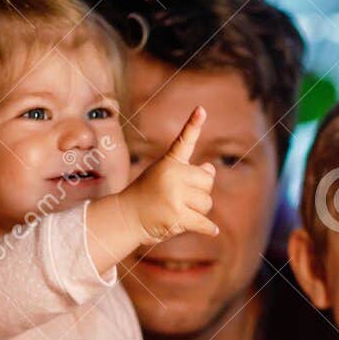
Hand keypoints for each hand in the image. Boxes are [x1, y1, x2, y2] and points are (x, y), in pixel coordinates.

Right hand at [85, 108, 215, 270]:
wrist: (126, 217)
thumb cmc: (147, 197)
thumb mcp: (164, 178)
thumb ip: (189, 172)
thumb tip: (211, 168)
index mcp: (169, 163)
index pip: (184, 141)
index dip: (193, 124)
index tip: (201, 109)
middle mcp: (172, 175)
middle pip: (208, 182)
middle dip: (200, 193)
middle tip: (181, 200)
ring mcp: (174, 195)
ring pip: (206, 203)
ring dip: (198, 212)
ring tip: (177, 212)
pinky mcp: (177, 215)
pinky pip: (203, 222)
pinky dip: (207, 228)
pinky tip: (212, 230)